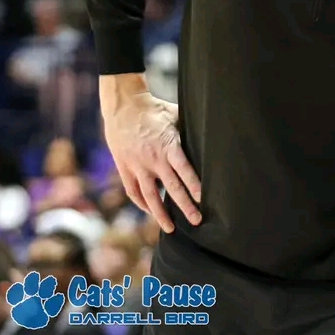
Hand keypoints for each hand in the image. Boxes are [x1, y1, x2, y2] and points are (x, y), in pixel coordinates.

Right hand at [101, 76, 201, 232]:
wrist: (123, 105)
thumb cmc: (155, 110)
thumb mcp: (176, 116)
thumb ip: (189, 132)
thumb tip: (210, 136)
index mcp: (169, 146)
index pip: (185, 171)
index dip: (195, 186)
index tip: (204, 200)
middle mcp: (153, 159)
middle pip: (172, 188)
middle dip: (185, 206)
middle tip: (197, 221)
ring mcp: (137, 165)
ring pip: (150, 196)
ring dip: (161, 214)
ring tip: (171, 228)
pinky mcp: (124, 167)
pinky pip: (133, 190)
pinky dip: (142, 203)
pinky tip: (150, 211)